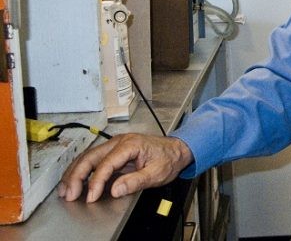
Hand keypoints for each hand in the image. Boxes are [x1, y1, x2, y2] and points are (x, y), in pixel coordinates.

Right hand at [57, 133, 193, 202]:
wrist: (176, 150)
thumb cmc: (168, 159)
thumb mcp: (157, 173)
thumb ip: (136, 181)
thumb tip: (116, 189)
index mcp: (130, 144)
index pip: (107, 163)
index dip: (96, 181)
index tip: (90, 197)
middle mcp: (119, 142)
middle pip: (91, 157)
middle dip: (77, 176)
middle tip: (68, 194)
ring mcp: (115, 145)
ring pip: (88, 157)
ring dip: (74, 172)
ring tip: (65, 190)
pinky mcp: (113, 151)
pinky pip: (93, 159)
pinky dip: (81, 170)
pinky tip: (74, 181)